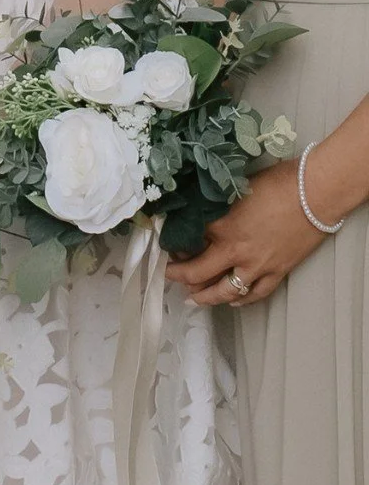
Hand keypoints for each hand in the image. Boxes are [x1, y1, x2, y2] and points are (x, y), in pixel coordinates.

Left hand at [165, 160, 324, 306]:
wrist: (317, 192)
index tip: (167, 245)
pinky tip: (232, 301)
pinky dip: (241, 300)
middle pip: (197, 273)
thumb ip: (217, 205)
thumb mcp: (236, 189)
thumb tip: (200, 211)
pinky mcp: (277, 271)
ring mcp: (256, 265)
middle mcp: (234, 251)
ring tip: (193, 298)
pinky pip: (255, 294)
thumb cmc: (279, 182)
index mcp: (221, 226)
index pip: (185, 241)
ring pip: (223, 291)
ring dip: (204, 297)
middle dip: (178, 276)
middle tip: (169, 274)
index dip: (173, 244)